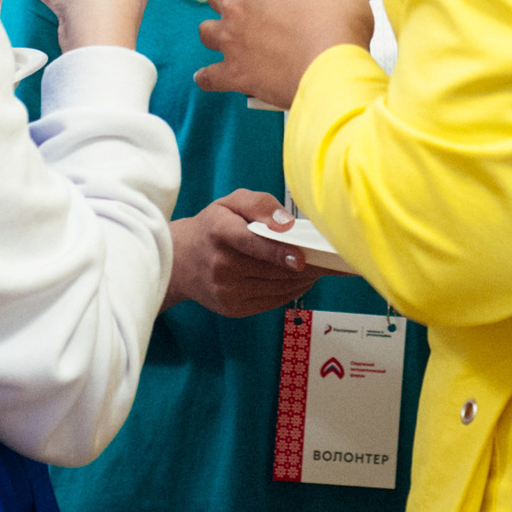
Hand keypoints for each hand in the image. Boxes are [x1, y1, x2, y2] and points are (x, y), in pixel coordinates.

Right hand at [166, 189, 318, 315]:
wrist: (180, 261)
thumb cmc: (213, 227)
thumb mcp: (231, 203)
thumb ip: (260, 204)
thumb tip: (287, 224)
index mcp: (220, 232)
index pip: (252, 243)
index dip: (279, 252)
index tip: (301, 257)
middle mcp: (220, 265)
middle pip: (273, 269)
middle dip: (307, 265)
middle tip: (332, 259)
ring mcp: (226, 291)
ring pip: (278, 287)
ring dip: (303, 278)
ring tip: (320, 266)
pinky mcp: (233, 308)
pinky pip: (273, 300)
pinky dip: (292, 290)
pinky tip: (301, 278)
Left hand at [194, 0, 377, 107]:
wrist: (329, 66)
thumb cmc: (335, 23)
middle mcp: (236, 4)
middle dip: (227, 1)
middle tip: (247, 10)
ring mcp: (231, 40)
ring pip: (205, 32)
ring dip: (217, 34)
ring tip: (232, 40)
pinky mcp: (233, 73)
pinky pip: (207, 76)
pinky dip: (208, 77)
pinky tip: (209, 78)